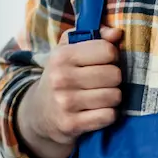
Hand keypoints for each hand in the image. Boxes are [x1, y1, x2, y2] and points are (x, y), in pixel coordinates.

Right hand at [15, 25, 123, 157]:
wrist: (40, 113)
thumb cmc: (61, 75)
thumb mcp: (69, 50)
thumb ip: (94, 35)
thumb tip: (117, 33)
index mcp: (62, 56)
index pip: (107, 50)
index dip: (112, 56)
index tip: (104, 62)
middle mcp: (61, 78)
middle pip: (114, 75)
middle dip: (113, 79)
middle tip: (103, 82)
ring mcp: (66, 103)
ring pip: (114, 96)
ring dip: (112, 97)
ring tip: (100, 96)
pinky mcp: (72, 124)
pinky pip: (108, 116)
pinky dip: (108, 114)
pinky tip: (97, 111)